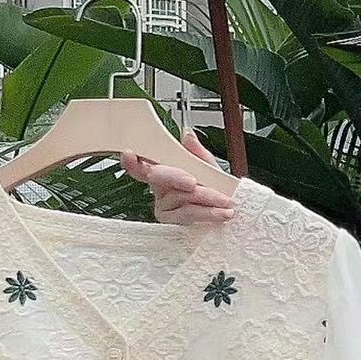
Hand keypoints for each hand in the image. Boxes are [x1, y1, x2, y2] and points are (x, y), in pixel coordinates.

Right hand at [119, 126, 235, 224]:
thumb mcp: (209, 167)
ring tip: (225, 201)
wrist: (230, 211)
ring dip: (206, 198)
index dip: (131, 160)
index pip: (141, 164)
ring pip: (179, 197)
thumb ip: (198, 152)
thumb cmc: (216, 190)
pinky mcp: (172, 224)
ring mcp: (163, 207)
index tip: (129, 154)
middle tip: (193, 181)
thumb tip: (187, 135)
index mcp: (164, 172)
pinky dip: (207, 213)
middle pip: (157, 177)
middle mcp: (159, 189)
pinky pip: (188, 215)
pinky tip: (221, 213)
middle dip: (175, 177)